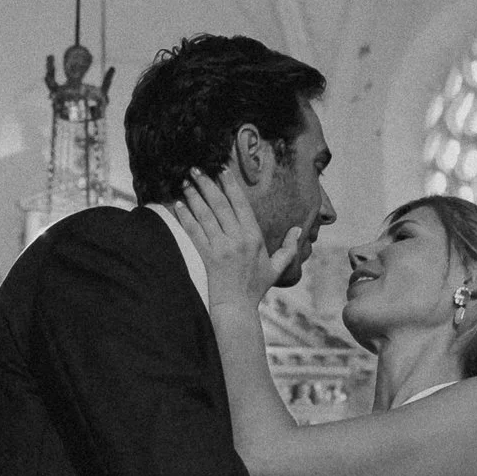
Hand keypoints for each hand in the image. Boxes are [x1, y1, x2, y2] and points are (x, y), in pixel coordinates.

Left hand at [173, 166, 297, 313]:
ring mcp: (222, 247)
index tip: (221, 170)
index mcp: (254, 237)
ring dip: (194, 196)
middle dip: (207, 184)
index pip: (241, 204)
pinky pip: (194, 232)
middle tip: (196, 168)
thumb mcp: (277, 267)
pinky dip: (185, 217)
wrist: (237, 307)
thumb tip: (298, 230)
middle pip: (220, 205)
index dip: (230, 185)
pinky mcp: (208, 257)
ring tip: (185, 181)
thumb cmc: (256, 288)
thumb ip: (288, 248)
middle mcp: (238, 239)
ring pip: (206, 215)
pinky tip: (178, 205)